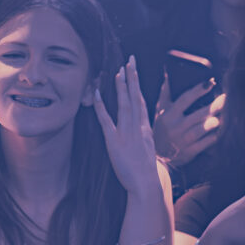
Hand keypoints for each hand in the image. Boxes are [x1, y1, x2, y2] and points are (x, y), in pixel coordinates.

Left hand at [93, 54, 160, 197]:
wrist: (145, 184)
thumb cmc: (144, 171)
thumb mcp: (146, 149)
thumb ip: (142, 135)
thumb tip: (139, 127)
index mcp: (145, 128)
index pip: (140, 101)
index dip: (136, 85)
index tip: (133, 70)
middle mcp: (138, 127)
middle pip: (135, 97)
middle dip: (132, 78)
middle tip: (130, 60)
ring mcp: (126, 133)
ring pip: (124, 105)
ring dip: (122, 87)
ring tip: (119, 71)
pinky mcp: (114, 142)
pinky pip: (106, 121)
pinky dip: (101, 106)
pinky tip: (97, 94)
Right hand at [153, 74, 223, 166]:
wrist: (156, 154)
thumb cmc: (161, 127)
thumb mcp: (160, 110)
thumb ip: (165, 93)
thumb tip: (168, 74)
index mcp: (169, 114)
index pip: (185, 99)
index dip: (198, 90)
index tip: (210, 83)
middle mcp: (176, 127)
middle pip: (197, 114)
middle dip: (212, 106)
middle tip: (225, 99)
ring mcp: (182, 140)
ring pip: (201, 130)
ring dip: (212, 123)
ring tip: (221, 117)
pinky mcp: (189, 152)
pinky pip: (204, 144)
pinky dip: (212, 137)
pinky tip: (218, 131)